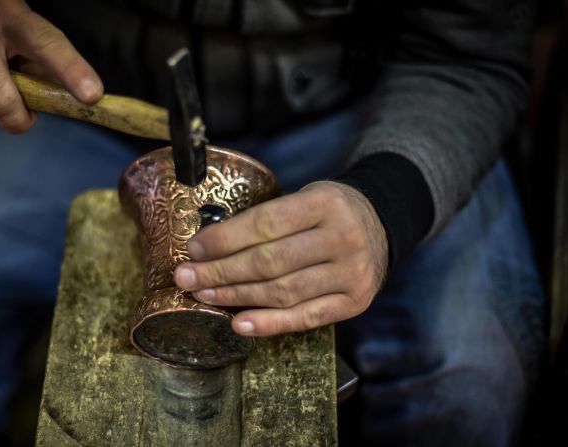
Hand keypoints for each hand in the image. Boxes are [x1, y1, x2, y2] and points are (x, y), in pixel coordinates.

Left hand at [173, 181, 387, 336]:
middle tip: (187, 278)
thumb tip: (209, 247)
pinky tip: (239, 322)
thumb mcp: (304, 197)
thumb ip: (267, 219)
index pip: (266, 223)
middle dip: (220, 272)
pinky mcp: (354, 302)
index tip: (194, 249)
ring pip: (282, 292)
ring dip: (236, 297)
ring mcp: (351, 273)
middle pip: (270, 262)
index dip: (224, 239)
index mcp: (325, 203)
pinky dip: (268, 323)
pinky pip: (304, 318)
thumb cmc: (328, 211)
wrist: (380, 224)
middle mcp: (343, 237)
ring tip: (205, 295)